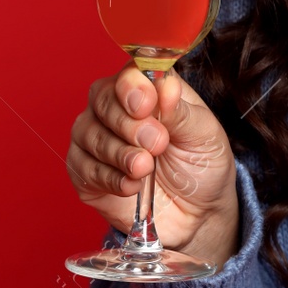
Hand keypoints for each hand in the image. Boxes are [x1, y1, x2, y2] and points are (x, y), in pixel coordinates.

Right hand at [67, 63, 240, 267]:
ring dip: (120, 153)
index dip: (133, 87)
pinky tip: (133, 186)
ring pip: (89, 133)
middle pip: (103, 100)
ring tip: (146, 168)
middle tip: (157, 145)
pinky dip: (109, 178)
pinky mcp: (85, 172)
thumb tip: (165, 85)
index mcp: (148, 89)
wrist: (196, 212)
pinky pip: (83, 168)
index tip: (147, 106)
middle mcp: (115, 107)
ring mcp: (95, 138)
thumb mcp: (204, 134)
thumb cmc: (200, 164)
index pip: (128, 74)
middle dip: (129, 125)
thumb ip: (181, 110)